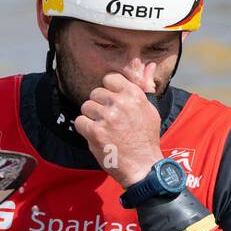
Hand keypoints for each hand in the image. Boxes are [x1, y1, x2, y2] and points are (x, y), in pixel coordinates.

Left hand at [73, 58, 163, 188]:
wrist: (142, 166)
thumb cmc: (146, 138)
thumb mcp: (150, 109)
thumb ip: (145, 86)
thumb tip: (148, 65)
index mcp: (134, 95)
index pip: (110, 79)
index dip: (108, 91)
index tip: (111, 103)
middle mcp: (120, 103)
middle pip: (95, 93)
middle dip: (98, 106)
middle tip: (108, 120)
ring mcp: (107, 117)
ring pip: (86, 106)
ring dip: (91, 118)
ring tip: (103, 129)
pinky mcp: (95, 132)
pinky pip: (80, 121)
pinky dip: (85, 129)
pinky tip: (96, 136)